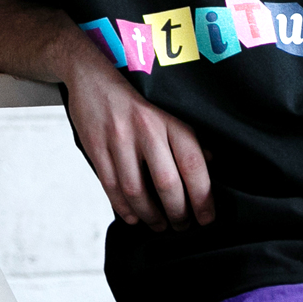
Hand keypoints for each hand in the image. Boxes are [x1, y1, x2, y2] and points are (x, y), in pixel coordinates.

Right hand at [64, 60, 214, 231]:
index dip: (203, 196)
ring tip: (161, 226)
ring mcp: (119, 139)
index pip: (193, 163)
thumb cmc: (135, 95)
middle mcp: (146, 129)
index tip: (208, 217)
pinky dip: (124, 208)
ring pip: (137, 191)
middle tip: (184, 227)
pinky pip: (111, 187)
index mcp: (169, 118)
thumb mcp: (167, 107)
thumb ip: (188, 135)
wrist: (91, 74)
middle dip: (178, 213)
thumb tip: (211, 164)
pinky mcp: (96, 148)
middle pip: (167, 183)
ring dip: (151, 216)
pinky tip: (134, 218)